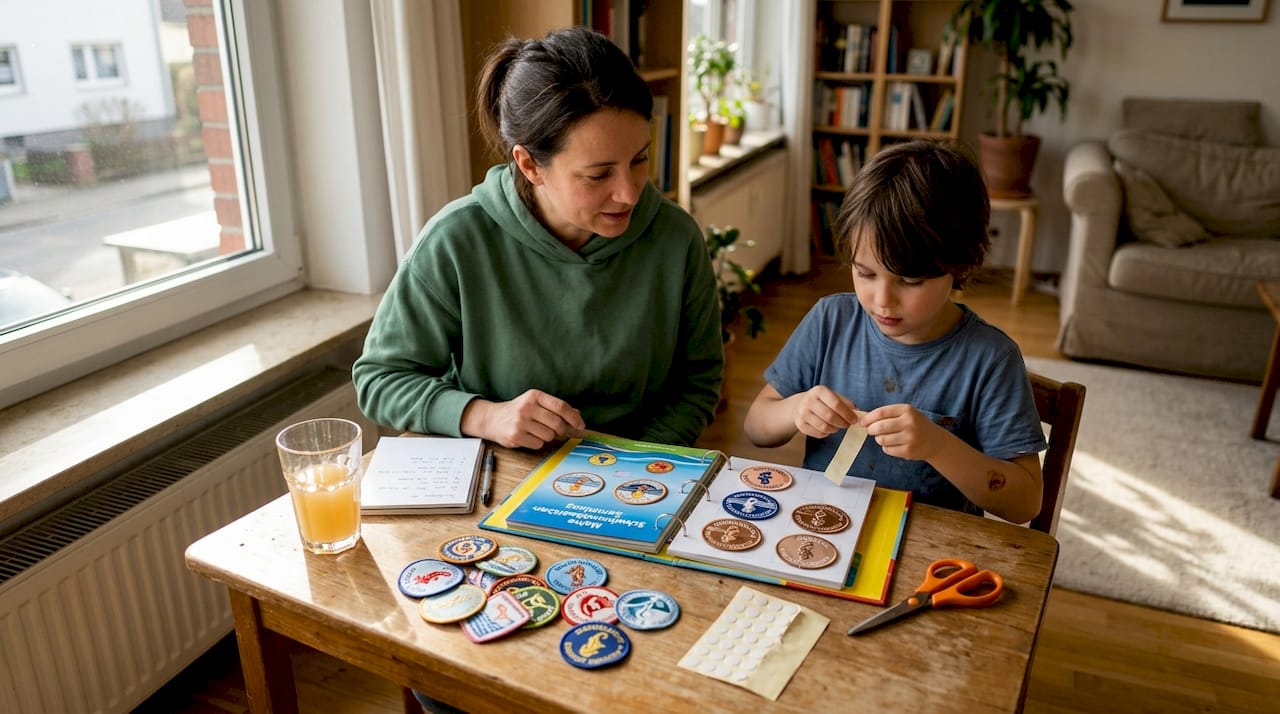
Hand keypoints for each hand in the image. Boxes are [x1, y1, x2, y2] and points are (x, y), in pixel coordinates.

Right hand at [461, 389, 585, 448]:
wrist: (492, 419)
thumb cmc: (519, 411)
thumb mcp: (536, 404)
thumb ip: (556, 408)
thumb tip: (578, 415)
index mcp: (534, 396)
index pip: (561, 406)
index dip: (574, 418)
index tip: (581, 425)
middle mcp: (527, 407)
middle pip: (557, 423)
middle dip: (561, 430)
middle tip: (559, 431)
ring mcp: (520, 422)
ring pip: (548, 435)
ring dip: (546, 436)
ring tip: (535, 431)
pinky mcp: (515, 436)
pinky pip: (538, 444)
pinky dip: (536, 442)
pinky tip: (527, 436)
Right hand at [792, 386, 859, 438]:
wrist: (800, 404)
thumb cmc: (821, 400)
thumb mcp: (833, 396)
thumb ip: (846, 403)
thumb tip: (858, 413)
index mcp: (819, 391)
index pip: (836, 404)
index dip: (847, 414)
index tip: (854, 420)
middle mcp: (808, 400)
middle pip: (830, 417)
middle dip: (842, 423)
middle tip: (847, 425)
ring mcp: (802, 413)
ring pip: (824, 427)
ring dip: (835, 429)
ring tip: (837, 426)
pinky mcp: (800, 424)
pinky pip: (818, 433)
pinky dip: (826, 433)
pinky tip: (828, 429)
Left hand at [861, 404, 943, 460]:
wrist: (935, 441)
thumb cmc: (916, 425)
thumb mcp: (906, 414)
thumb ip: (887, 415)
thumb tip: (864, 420)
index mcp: (907, 410)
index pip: (881, 413)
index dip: (868, 418)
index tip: (862, 422)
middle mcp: (909, 423)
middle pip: (879, 427)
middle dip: (871, 430)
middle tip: (871, 431)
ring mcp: (910, 438)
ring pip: (882, 439)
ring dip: (879, 439)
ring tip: (886, 437)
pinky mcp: (909, 451)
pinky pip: (887, 450)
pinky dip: (886, 448)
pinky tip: (894, 445)